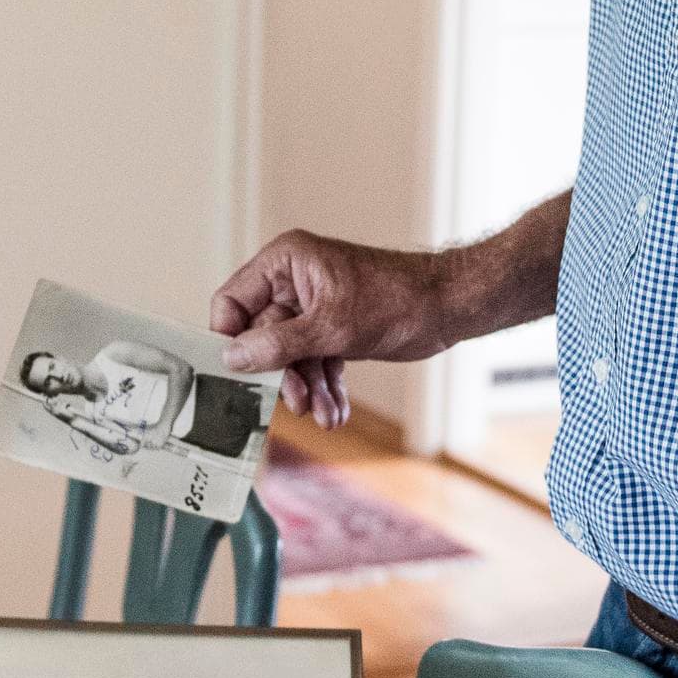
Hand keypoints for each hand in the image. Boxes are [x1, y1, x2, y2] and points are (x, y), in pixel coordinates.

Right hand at [209, 230, 468, 429]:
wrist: (448, 308)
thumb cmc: (395, 300)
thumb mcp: (330, 328)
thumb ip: (276, 345)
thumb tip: (232, 358)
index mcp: (285, 262)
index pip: (232, 301)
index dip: (230, 339)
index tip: (235, 375)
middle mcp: (293, 281)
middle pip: (262, 336)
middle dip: (283, 374)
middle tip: (296, 403)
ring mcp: (313, 306)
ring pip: (291, 355)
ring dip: (308, 387)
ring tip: (326, 415)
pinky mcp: (333, 328)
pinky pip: (315, 360)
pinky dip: (325, 386)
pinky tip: (337, 410)